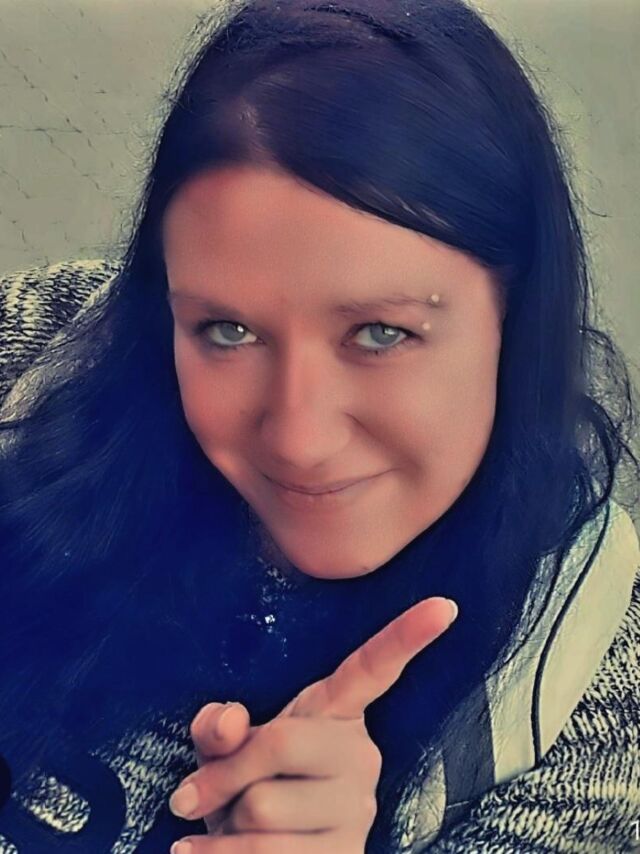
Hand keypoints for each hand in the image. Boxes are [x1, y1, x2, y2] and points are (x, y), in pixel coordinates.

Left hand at [168, 596, 458, 852]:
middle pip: (279, 743)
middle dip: (222, 773)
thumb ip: (220, 726)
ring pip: (264, 808)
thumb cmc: (244, 788)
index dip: (407, 635)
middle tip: (188, 795)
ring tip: (222, 828)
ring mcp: (357, 810)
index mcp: (337, 713)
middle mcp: (360, 756)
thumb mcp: (226, 748)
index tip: (443, 605)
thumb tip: (229, 722)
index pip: (374, 668)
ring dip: (221, 825)